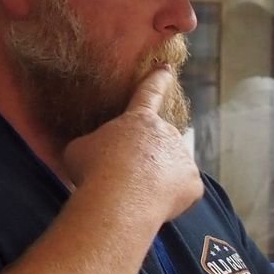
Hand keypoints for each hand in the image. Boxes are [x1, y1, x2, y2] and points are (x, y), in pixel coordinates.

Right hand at [61, 67, 203, 226]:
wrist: (118, 201)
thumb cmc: (94, 172)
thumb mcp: (80, 149)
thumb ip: (93, 144)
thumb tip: (90, 152)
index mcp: (139, 119)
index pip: (148, 92)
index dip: (157, 79)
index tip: (166, 68)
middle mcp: (166, 132)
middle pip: (159, 142)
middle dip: (147, 157)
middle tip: (127, 178)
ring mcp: (183, 157)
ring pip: (172, 168)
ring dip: (158, 178)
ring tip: (137, 195)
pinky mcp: (193, 183)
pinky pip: (184, 192)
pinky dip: (172, 200)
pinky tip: (153, 205)